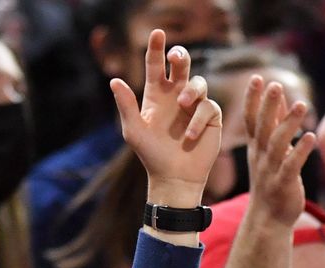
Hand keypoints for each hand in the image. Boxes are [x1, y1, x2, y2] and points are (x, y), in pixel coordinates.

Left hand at [110, 29, 221, 206]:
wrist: (174, 178)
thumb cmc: (151, 155)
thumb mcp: (133, 130)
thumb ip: (126, 105)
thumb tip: (114, 80)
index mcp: (156, 95)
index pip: (156, 66)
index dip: (157, 48)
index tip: (158, 33)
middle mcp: (177, 96)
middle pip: (182, 65)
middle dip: (180, 56)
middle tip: (176, 56)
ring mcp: (195, 106)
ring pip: (199, 82)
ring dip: (191, 90)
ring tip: (183, 104)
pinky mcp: (211, 118)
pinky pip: (208, 107)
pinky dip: (199, 118)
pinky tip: (190, 136)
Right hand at [243, 76, 315, 226]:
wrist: (269, 218)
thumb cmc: (271, 181)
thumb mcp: (268, 152)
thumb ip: (274, 125)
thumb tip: (279, 99)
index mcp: (255, 148)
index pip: (251, 119)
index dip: (253, 99)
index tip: (257, 78)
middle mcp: (260, 157)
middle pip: (263, 127)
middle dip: (268, 106)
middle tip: (275, 85)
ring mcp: (271, 170)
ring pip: (278, 144)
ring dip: (289, 124)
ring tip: (301, 104)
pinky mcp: (284, 184)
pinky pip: (292, 165)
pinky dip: (301, 151)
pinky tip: (311, 137)